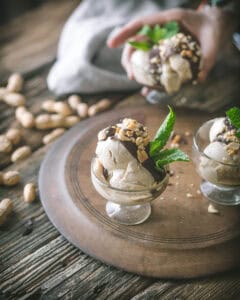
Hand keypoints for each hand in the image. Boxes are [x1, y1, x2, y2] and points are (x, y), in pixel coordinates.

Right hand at [107, 7, 235, 81]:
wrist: (214, 26)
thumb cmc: (212, 29)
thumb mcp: (213, 42)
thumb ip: (207, 58)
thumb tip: (199, 79)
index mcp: (169, 20)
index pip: (142, 24)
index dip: (125, 33)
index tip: (111, 44)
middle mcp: (161, 29)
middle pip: (137, 41)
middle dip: (129, 58)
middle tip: (131, 76)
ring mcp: (160, 40)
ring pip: (141, 52)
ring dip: (136, 67)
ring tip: (137, 82)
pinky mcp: (163, 50)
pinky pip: (151, 61)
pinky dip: (148, 74)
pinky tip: (147, 88)